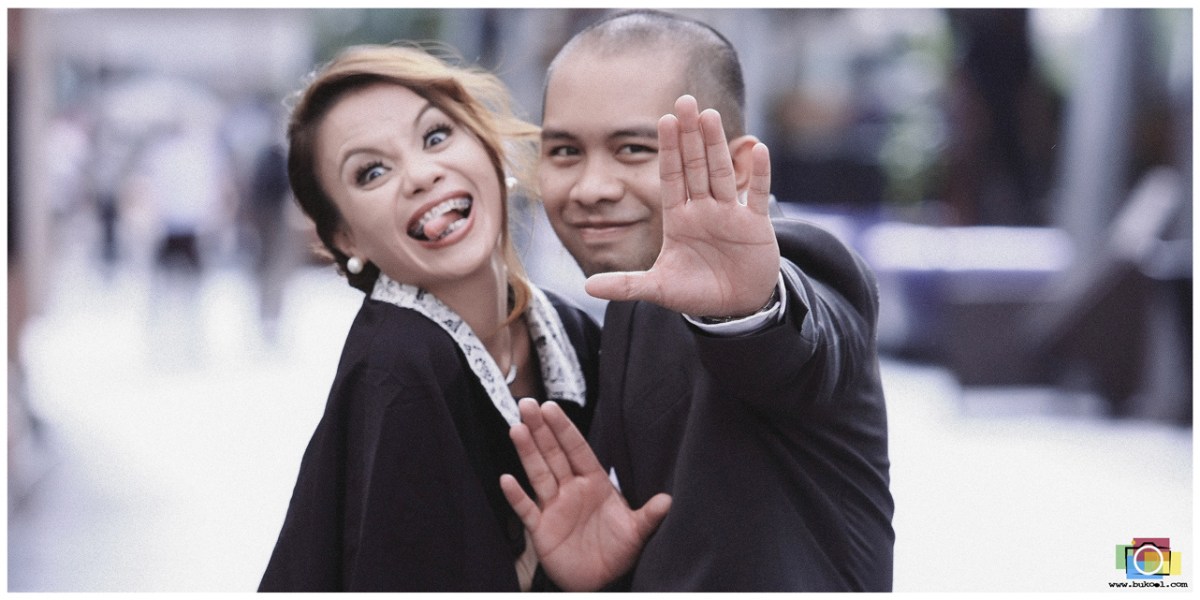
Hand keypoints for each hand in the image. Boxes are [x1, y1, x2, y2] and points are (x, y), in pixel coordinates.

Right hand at [500, 399, 670, 591]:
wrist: (599, 582)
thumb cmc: (618, 551)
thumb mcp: (636, 532)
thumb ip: (649, 516)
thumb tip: (668, 500)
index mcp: (594, 483)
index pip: (577, 450)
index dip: (564, 429)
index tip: (551, 407)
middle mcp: (571, 490)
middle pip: (553, 454)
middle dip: (540, 430)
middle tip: (527, 404)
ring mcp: (554, 508)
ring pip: (538, 474)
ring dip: (527, 452)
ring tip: (517, 429)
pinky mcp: (541, 529)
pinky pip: (526, 510)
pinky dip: (516, 496)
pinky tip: (506, 479)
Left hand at [585, 94, 778, 317]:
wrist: (735, 306)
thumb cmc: (696, 292)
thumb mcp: (659, 288)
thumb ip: (626, 285)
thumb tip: (587, 287)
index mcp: (679, 218)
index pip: (671, 177)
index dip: (668, 149)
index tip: (664, 119)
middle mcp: (703, 210)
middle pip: (696, 166)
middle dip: (690, 135)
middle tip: (686, 100)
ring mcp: (729, 215)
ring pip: (722, 173)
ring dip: (717, 145)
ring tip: (711, 115)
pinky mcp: (755, 227)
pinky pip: (756, 196)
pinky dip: (758, 175)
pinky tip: (757, 149)